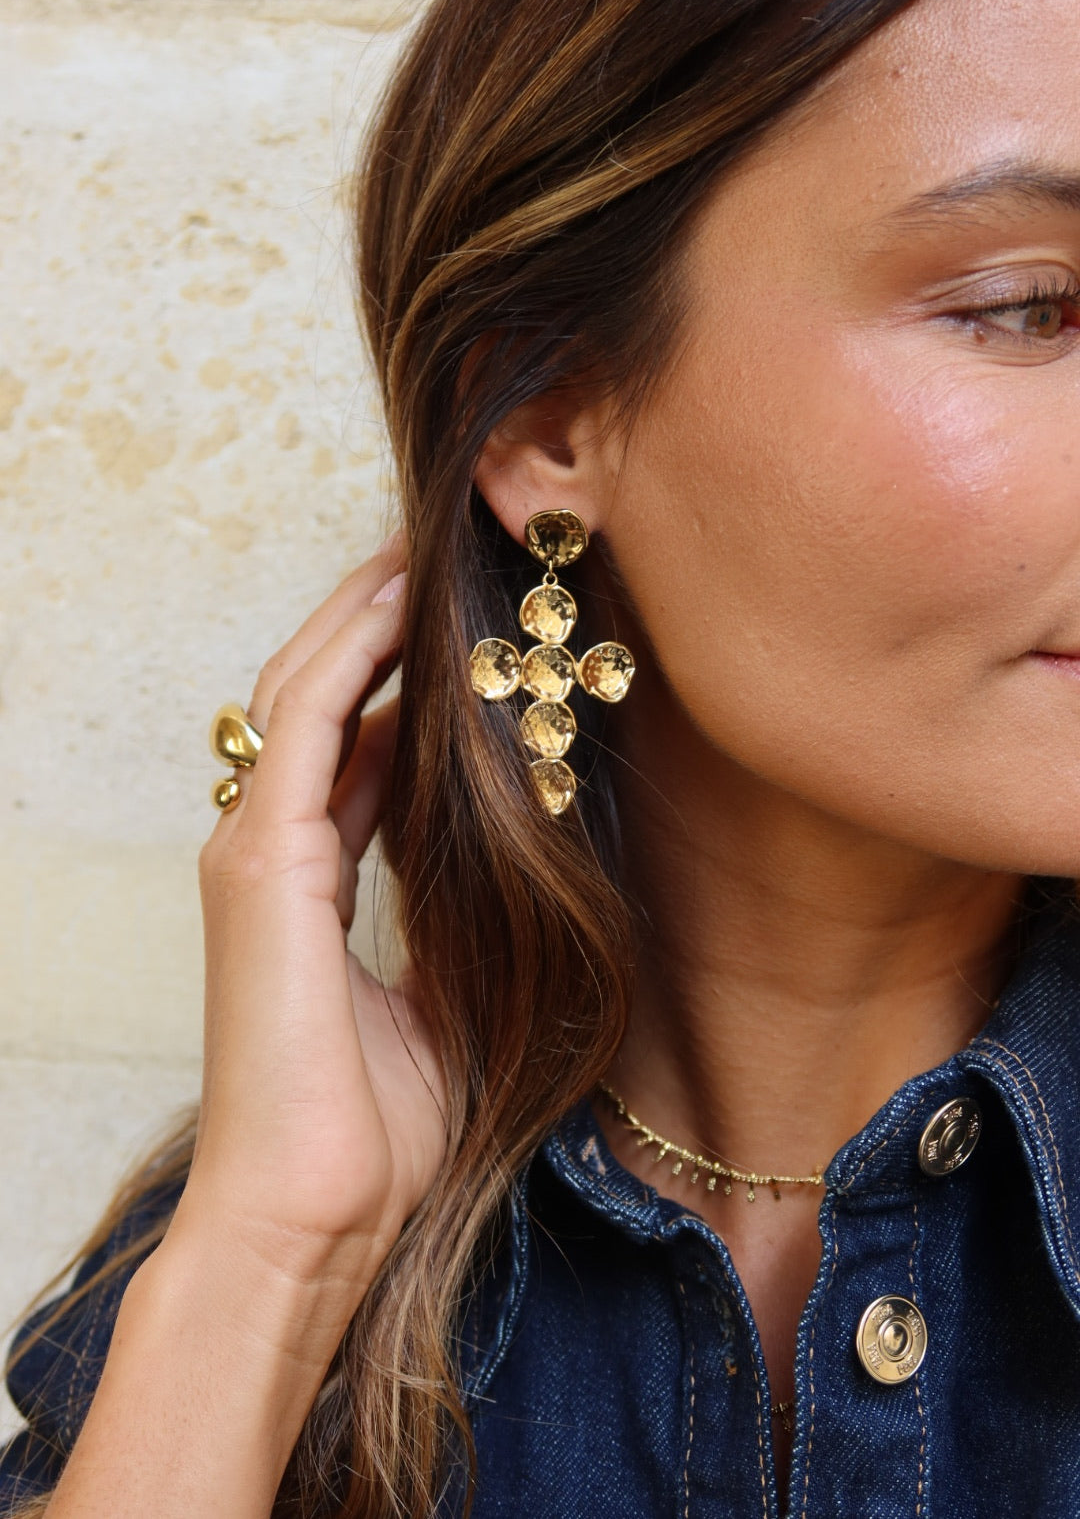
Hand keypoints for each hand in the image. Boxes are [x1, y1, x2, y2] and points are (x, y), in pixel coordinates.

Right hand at [174, 531, 445, 1312]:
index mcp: (308, 876)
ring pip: (305, 689)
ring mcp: (254, 846)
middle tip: (441, 555)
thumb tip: (506, 859)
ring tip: (423, 552)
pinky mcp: (261, 858)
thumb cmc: (375, 1130)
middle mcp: (270, 844)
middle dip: (379, 621)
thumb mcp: (442, 994)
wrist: (315, 1214)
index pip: (353, 745)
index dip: (404, 679)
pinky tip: (399, 605)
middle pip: (322, 695)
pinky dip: (349, 655)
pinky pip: (303, 722)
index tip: (468, 626)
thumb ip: (452, 913)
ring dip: (365, 617)